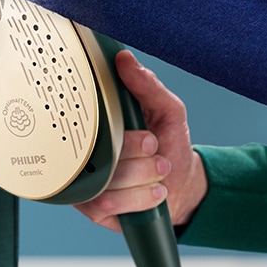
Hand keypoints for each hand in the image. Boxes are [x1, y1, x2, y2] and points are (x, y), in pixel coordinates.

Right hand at [74, 51, 207, 231]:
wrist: (181, 186)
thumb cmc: (169, 144)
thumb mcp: (168, 110)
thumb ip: (149, 86)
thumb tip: (125, 60)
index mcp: (99, 124)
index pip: (84, 117)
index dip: (114, 125)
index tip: (147, 134)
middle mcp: (87, 150)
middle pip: (98, 152)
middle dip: (140, 154)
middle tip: (156, 149)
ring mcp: (86, 179)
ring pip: (104, 180)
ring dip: (143, 177)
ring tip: (159, 171)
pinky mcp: (91, 206)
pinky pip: (105, 203)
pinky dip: (137, 198)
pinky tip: (153, 192)